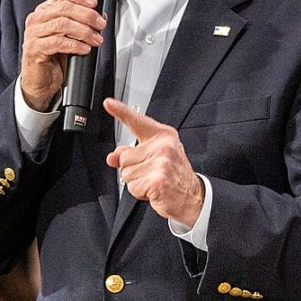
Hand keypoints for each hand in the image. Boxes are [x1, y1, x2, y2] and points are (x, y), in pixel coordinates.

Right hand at [19, 0, 104, 111]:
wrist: (40, 81)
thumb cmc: (55, 57)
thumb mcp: (70, 37)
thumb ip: (81, 24)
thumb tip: (101, 15)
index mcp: (45, 11)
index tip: (94, 3)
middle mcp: (37, 19)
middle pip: (64, 8)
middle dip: (87, 15)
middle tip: (100, 24)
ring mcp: (33, 33)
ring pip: (62, 24)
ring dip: (84, 31)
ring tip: (96, 39)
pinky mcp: (34, 49)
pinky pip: (57, 42)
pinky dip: (75, 45)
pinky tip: (85, 49)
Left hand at [104, 99, 203, 227]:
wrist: (192, 197)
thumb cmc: (174, 177)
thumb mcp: (155, 159)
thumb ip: (132, 154)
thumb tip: (112, 157)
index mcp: (163, 136)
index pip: (138, 122)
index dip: (121, 112)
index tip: (108, 103)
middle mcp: (164, 146)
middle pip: (125, 156)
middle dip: (132, 169)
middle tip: (151, 173)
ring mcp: (162, 162)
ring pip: (126, 173)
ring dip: (136, 182)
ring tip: (153, 182)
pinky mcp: (158, 179)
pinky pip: (132, 186)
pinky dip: (139, 193)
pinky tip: (153, 191)